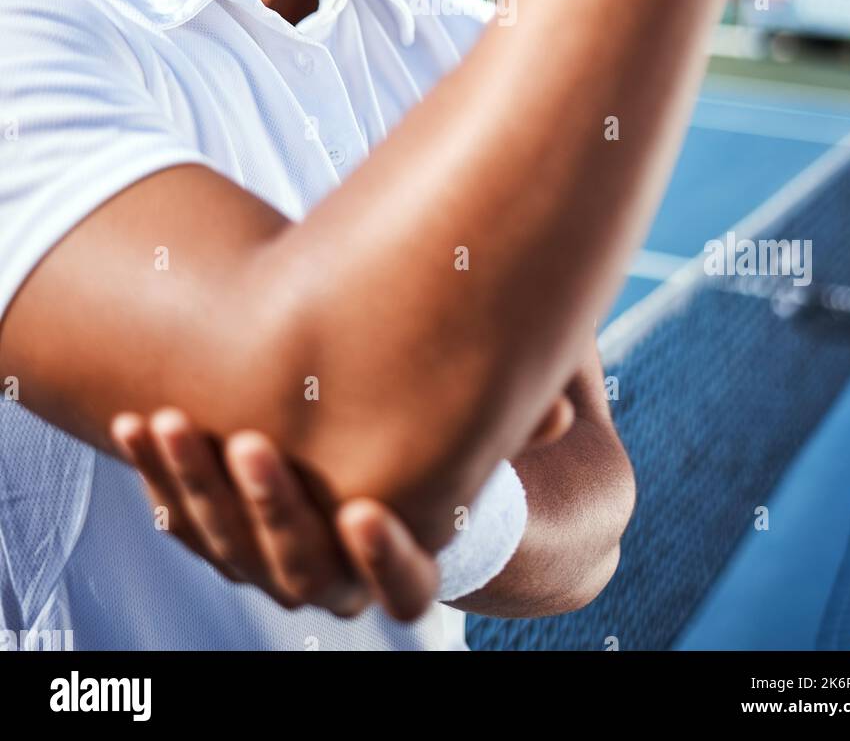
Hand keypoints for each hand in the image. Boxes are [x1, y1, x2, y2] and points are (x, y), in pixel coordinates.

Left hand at [110, 395, 573, 618]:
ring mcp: (268, 561)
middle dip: (269, 505)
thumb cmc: (431, 441)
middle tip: (251, 443)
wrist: (356, 460)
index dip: (381, 556)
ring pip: (224, 546)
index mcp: (398, 565)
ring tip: (168, 420)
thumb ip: (511, 429)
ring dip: (193, 485)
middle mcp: (328, 577)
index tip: (364, 507)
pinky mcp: (223, 536)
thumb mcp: (472, 437)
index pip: (401, 589)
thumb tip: (561, 410)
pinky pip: (184, 519)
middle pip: (295, 566)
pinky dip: (157, 477)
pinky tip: (137, 426)